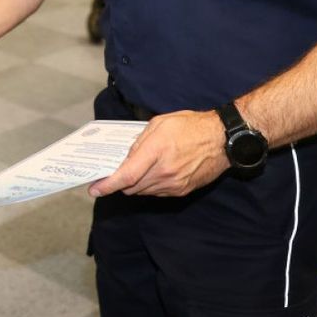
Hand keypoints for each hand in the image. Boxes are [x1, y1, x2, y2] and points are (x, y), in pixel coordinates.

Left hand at [88, 110, 228, 198]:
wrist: (221, 140)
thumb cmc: (190, 126)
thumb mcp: (159, 123)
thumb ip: (139, 142)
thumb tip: (126, 158)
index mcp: (156, 152)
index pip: (126, 176)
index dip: (107, 185)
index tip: (94, 189)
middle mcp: (164, 172)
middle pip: (131, 187)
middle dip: (119, 182)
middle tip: (115, 171)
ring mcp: (174, 184)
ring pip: (143, 192)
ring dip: (134, 184)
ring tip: (137, 168)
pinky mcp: (182, 191)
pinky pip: (157, 192)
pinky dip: (149, 185)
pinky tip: (152, 172)